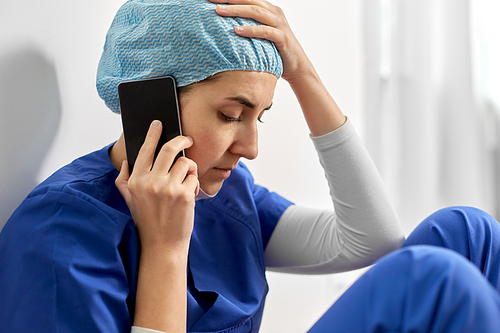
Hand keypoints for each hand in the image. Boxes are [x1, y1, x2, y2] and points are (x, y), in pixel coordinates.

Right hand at [115, 120, 198, 253]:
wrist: (162, 245)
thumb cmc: (147, 221)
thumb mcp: (129, 200)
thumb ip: (124, 179)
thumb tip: (127, 161)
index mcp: (135, 181)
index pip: (145, 150)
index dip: (153, 134)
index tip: (159, 123)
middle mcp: (150, 182)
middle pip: (169, 149)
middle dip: (181, 140)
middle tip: (188, 139)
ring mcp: (168, 189)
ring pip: (185, 162)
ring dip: (189, 168)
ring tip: (186, 180)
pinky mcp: (185, 195)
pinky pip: (194, 177)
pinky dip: (195, 183)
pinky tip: (190, 195)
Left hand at [212, 0, 345, 135]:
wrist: (298, 67)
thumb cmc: (276, 52)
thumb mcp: (261, 36)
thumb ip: (249, 27)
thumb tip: (227, 28)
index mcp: (269, 10)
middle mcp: (275, 13)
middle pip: (250, 1)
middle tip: (211, 0)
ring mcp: (279, 24)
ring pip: (256, 12)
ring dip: (236, 10)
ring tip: (219, 11)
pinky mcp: (282, 38)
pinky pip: (264, 31)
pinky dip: (250, 30)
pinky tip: (237, 30)